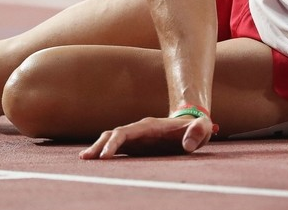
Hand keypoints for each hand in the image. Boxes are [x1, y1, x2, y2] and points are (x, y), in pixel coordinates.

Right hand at [79, 116, 213, 159]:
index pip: (125, 132)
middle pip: (112, 135)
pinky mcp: (136, 145)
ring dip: (97, 148)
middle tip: (87, 160)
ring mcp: (136, 137)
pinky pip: (116, 148)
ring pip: (110, 139)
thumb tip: (188, 146)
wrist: (192, 125)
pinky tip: (94, 161)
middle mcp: (138, 130)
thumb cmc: (196, 127)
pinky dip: (104, 152)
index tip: (105, 157)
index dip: (114, 143)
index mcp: (149, 126)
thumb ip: (198, 132)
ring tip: (84, 160)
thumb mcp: (202, 128)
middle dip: (99, 146)